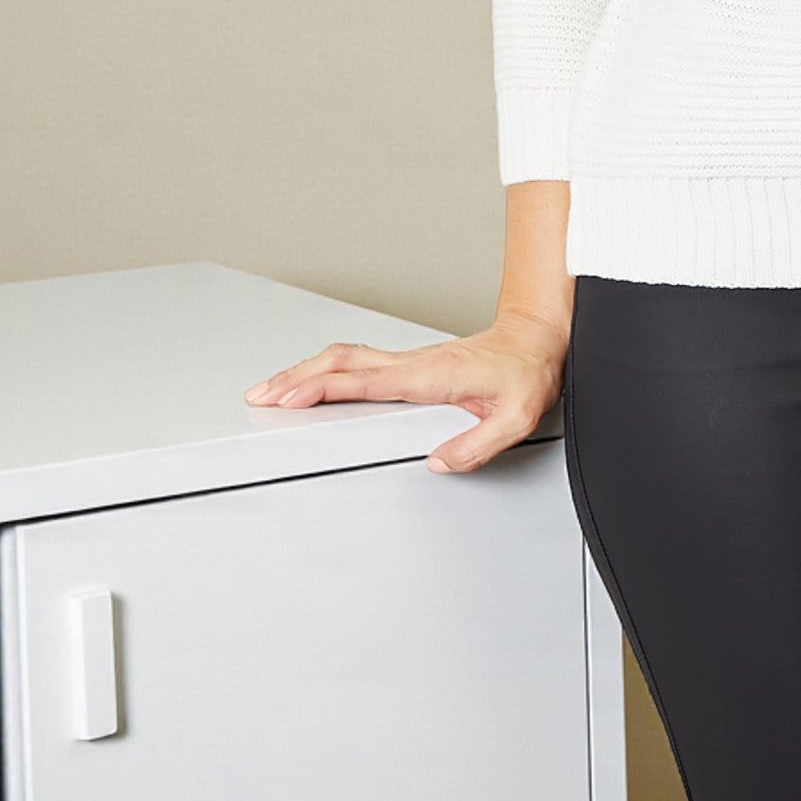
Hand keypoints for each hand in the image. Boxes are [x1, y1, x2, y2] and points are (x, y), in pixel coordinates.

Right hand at [242, 310, 568, 472]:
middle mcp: (415, 363)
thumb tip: (436, 464)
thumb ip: (477, 444)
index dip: (322, 388)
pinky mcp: (415, 363)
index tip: (289, 398)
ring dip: (307, 370)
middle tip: (261, 393)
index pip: (364, 381)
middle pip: (342, 362)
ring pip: (348, 359)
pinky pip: (362, 363)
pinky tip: (319, 381)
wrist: (538, 336)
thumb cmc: (529, 371)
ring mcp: (412, 360)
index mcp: (431, 376)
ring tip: (274, 388)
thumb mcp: (516, 416)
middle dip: (297, 376)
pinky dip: (329, 371)